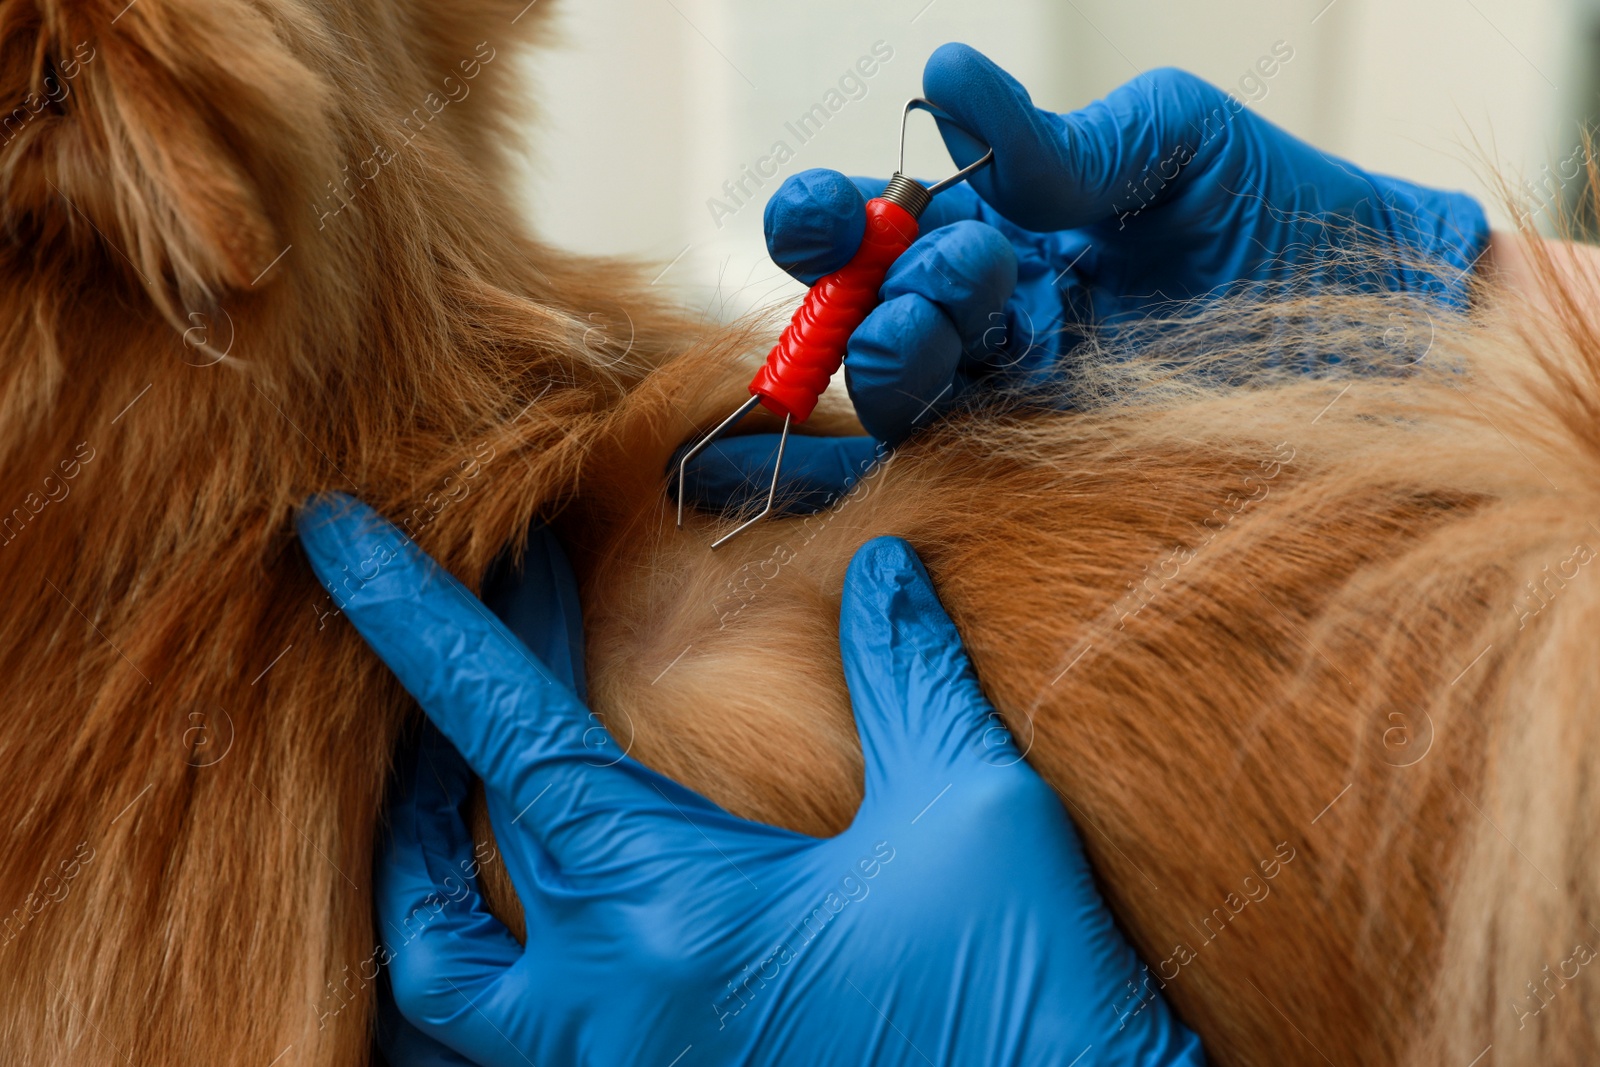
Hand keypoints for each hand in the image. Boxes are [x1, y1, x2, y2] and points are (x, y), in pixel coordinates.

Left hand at [297, 494, 1204, 1065]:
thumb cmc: (1027, 1001)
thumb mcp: (978, 816)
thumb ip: (910, 674)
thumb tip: (881, 563)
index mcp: (672, 911)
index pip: (508, 731)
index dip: (420, 619)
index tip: (334, 536)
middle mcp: (611, 1009)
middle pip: (434, 881)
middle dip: (419, 760)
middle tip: (454, 668)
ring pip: (447, 995)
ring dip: (424, 884)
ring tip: (448, 806)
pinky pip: (506, 1054)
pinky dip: (478, 988)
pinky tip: (523, 937)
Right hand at [678, 41, 1488, 512]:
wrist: (1384, 326)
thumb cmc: (1285, 215)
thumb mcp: (1175, 142)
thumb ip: (1060, 140)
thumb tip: (945, 75)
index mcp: (1005, 222)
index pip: (882, 224)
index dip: (828, 221)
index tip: (821, 219)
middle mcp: (990, 312)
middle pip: (869, 310)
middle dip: (871, 290)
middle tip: (959, 269)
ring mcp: (1013, 396)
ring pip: (899, 390)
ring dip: (894, 355)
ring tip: (960, 313)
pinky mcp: (1041, 470)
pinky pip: (936, 472)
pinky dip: (863, 470)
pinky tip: (815, 457)